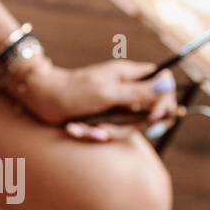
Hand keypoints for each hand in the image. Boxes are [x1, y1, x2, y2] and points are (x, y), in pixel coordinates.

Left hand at [20, 58, 178, 139]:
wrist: (42, 100)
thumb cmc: (74, 92)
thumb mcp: (108, 93)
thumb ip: (139, 92)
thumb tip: (168, 85)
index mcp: (130, 75)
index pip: (163, 84)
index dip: (164, 101)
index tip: (154, 115)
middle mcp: (127, 90)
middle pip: (150, 112)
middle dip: (130, 126)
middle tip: (107, 128)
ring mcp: (116, 105)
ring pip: (131, 127)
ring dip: (108, 132)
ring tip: (88, 129)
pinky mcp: (105, 118)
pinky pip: (112, 132)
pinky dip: (96, 134)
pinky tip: (79, 129)